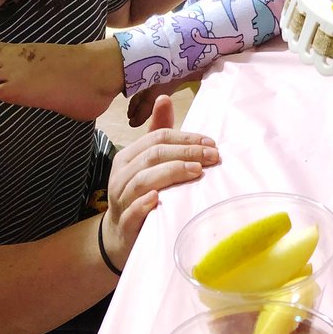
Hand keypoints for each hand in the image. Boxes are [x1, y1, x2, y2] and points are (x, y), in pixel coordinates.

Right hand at [100, 94, 219, 270]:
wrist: (119, 236)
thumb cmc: (140, 191)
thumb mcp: (149, 162)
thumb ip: (158, 132)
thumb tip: (164, 97)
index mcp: (129, 156)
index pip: (158, 138)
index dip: (186, 138)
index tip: (212, 144)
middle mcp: (122, 175)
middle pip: (154, 155)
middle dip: (186, 153)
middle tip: (213, 157)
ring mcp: (120, 200)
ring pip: (142, 180)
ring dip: (171, 173)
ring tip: (196, 172)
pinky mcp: (124, 225)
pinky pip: (130, 212)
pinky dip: (143, 204)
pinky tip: (156, 199)